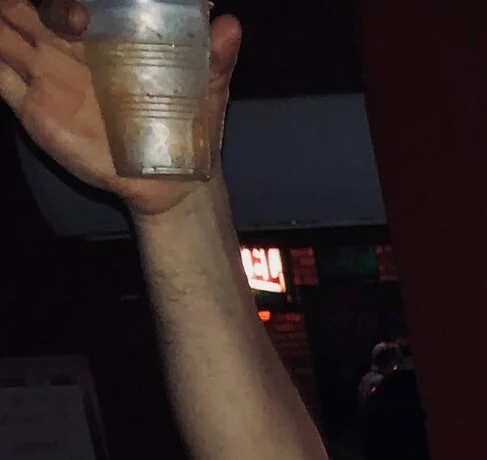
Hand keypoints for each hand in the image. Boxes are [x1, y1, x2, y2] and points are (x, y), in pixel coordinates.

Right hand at [0, 1, 240, 214]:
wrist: (173, 180)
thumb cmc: (190, 125)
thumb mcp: (207, 89)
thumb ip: (215, 57)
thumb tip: (230, 25)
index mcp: (101, 35)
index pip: (67, 1)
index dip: (63, 1)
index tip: (80, 16)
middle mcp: (65, 48)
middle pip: (25, 10)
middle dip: (19, 3)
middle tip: (26, 9)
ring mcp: (45, 75)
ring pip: (4, 35)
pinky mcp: (33, 107)